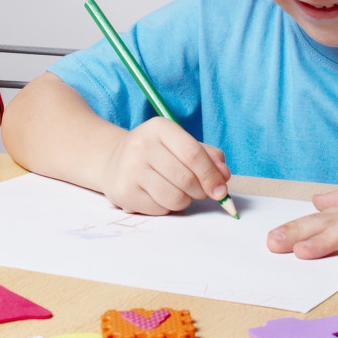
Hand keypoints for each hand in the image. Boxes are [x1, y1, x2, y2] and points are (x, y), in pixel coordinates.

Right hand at [101, 117, 230, 214]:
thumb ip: (207, 156)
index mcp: (159, 127)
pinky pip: (160, 209)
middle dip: (200, 191)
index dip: (211, 175)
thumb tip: (224, 176)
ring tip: (177, 192)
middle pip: (186, 178)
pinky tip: (158, 196)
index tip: (221, 190)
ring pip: (175, 197)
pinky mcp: (123, 192)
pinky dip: (166, 207)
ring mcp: (129, 169)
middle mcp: (141, 145)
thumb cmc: (156, 153)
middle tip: (198, 191)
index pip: (193, 153)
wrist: (114, 161)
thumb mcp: (180, 143)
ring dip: (184, 201)